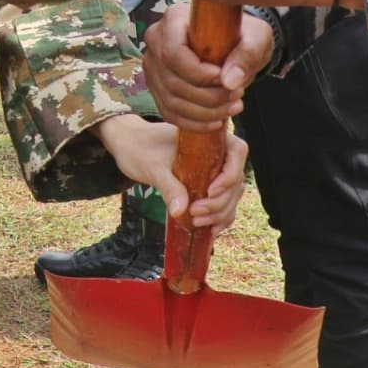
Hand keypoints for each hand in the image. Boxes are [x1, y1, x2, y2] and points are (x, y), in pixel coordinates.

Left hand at [93, 114, 248, 229]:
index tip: (210, 191)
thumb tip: (180, 211)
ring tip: (197, 220)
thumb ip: (169, 186)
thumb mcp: (153, 166)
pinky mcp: (207, 186)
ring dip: (220, 212)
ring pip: (232, 195)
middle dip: (220, 201)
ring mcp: (214, 171)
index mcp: (209, 137)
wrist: (130, 146)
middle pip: (235, 180)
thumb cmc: (141, 148)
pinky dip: (220, 218)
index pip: (237, 151)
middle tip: (195, 212)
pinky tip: (209, 230)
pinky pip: (224, 204)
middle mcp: (217, 153)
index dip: (230, 173)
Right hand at [142, 1, 274, 129]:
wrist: (235, 44)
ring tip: (232, 107)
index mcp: (174, 19)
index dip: (198, 74)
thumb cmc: (242, 34)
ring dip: (205, 113)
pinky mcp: (157, 86)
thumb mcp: (256, 36)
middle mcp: (156, 40)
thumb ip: (247, 54)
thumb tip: (229, 81)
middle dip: (208, 97)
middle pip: (173, 81)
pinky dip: (194, 123)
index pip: (173, 53)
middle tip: (237, 96)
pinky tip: (217, 121)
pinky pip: (169, 112)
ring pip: (171, 101)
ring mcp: (153, 65)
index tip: (225, 80)